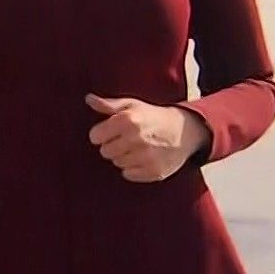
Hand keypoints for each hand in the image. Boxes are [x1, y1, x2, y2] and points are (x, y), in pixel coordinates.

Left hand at [85, 94, 209, 182]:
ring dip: (123, 157)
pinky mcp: (154, 172)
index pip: (95, 136)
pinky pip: (128, 174)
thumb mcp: (132, 105)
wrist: (185, 130)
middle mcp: (136, 139)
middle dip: (112, 145)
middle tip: (127, 139)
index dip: (101, 133)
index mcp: (128, 120)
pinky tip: (143, 158)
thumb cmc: (153, 116)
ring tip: (137, 147)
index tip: (111, 130)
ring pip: (117, 163)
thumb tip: (88, 99)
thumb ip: (108, 105)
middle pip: (105, 152)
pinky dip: (133, 168)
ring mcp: (146, 157)